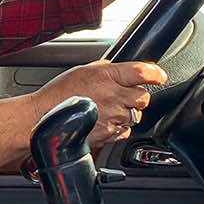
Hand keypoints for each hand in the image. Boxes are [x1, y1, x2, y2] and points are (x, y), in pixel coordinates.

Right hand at [32, 60, 167, 146]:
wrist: (43, 119)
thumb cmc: (57, 94)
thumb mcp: (80, 71)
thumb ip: (103, 69)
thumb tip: (117, 68)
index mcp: (106, 76)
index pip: (141, 72)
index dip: (155, 74)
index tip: (160, 76)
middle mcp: (112, 96)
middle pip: (143, 97)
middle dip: (137, 96)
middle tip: (124, 95)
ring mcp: (112, 117)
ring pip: (136, 115)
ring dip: (127, 112)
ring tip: (108, 110)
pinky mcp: (109, 134)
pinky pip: (125, 131)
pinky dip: (119, 127)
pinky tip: (104, 121)